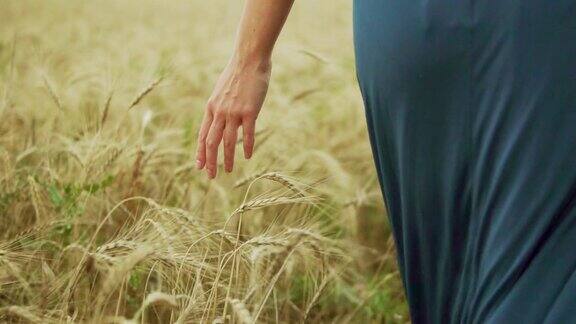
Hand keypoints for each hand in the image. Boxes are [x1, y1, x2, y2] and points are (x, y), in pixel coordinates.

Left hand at [196, 57, 270, 178]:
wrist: (249, 59)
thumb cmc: (238, 74)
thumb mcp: (222, 91)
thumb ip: (221, 107)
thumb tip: (224, 120)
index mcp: (211, 107)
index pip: (202, 135)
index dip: (200, 152)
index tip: (199, 166)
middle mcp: (219, 112)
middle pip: (211, 142)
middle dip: (210, 161)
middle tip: (210, 176)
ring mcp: (234, 112)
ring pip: (228, 142)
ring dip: (227, 159)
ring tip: (228, 171)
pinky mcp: (249, 111)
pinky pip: (247, 133)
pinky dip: (247, 146)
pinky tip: (247, 156)